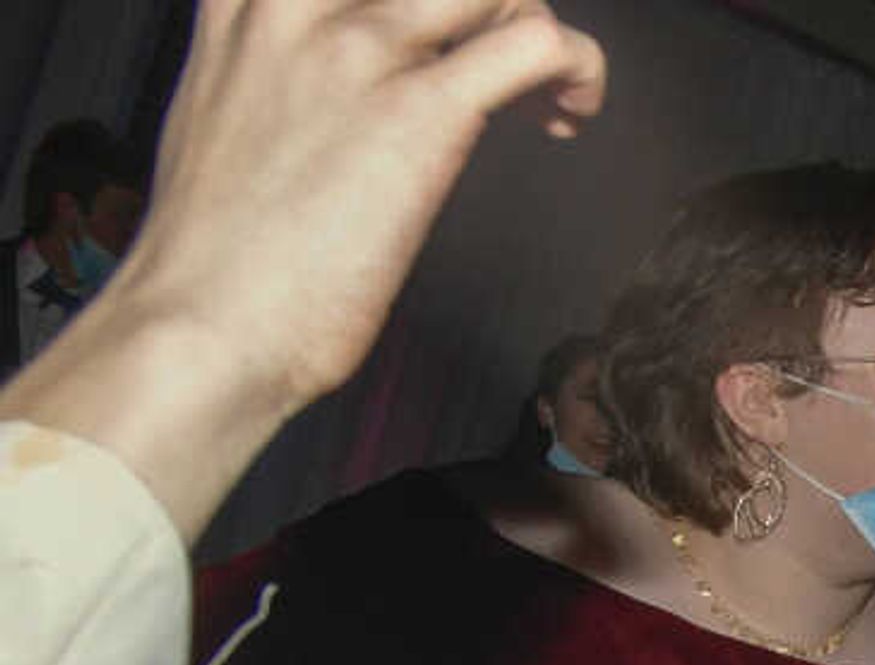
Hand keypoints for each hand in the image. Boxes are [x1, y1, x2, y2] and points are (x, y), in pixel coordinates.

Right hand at [132, 0, 607, 410]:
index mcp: (249, 7)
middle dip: (489, 6)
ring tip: (547, 99)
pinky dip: (579, 67)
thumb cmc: (217, 260)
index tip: (441, 45)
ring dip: (537, 28)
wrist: (200, 328)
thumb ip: (274, 81)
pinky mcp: (419, 113)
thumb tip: (327, 99)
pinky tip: (568, 116)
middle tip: (508, 75)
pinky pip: (535, 45)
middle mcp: (299, 9)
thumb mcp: (223, 124)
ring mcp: (358, 52)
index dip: (422, 2)